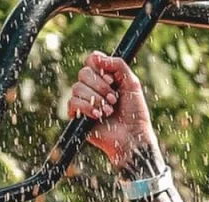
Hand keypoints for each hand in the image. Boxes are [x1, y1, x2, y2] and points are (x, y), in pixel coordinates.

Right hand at [66, 52, 158, 170]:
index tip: (112, 81)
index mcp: (104, 78)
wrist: (133, 137)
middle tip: (114, 99)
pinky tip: (98, 116)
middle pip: (83, 73)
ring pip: (77, 87)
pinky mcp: (78, 116)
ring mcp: (84, 101)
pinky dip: (87, 108)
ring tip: (109, 111)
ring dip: (96, 99)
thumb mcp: (132, 84)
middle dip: (100, 86)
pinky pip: (73, 103)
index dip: (99, 69)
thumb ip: (118, 65)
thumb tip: (96, 56)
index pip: (91, 61)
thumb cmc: (135, 114)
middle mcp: (92, 88)